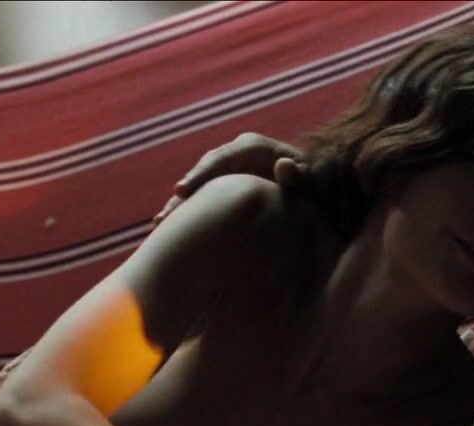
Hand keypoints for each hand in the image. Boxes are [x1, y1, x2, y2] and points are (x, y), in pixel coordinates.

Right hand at [153, 133, 304, 225]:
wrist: (311, 191)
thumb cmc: (313, 184)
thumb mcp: (310, 180)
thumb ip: (299, 175)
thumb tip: (283, 166)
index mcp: (252, 147)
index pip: (222, 158)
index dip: (201, 175)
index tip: (182, 192)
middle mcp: (233, 156)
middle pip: (203, 173)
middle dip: (185, 194)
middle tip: (167, 216)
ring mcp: (225, 172)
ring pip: (198, 188)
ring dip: (179, 207)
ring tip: (160, 226)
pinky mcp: (221, 188)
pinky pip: (201, 200)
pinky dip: (186, 214)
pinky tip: (165, 230)